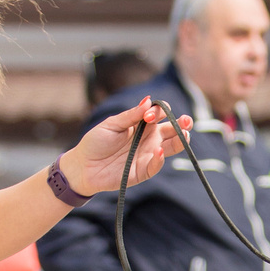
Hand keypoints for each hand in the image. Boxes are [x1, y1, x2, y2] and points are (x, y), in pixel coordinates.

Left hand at [62, 97, 186, 196]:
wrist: (83, 166)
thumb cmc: (96, 142)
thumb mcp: (112, 124)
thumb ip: (131, 115)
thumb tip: (148, 100)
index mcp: (142, 123)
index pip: (160, 113)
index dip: (159, 111)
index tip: (148, 116)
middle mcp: (149, 137)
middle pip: (172, 129)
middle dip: (182, 124)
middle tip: (186, 121)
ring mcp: (148, 154)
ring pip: (171, 147)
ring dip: (181, 140)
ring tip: (185, 134)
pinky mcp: (143, 170)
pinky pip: (156, 165)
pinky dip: (160, 158)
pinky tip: (160, 151)